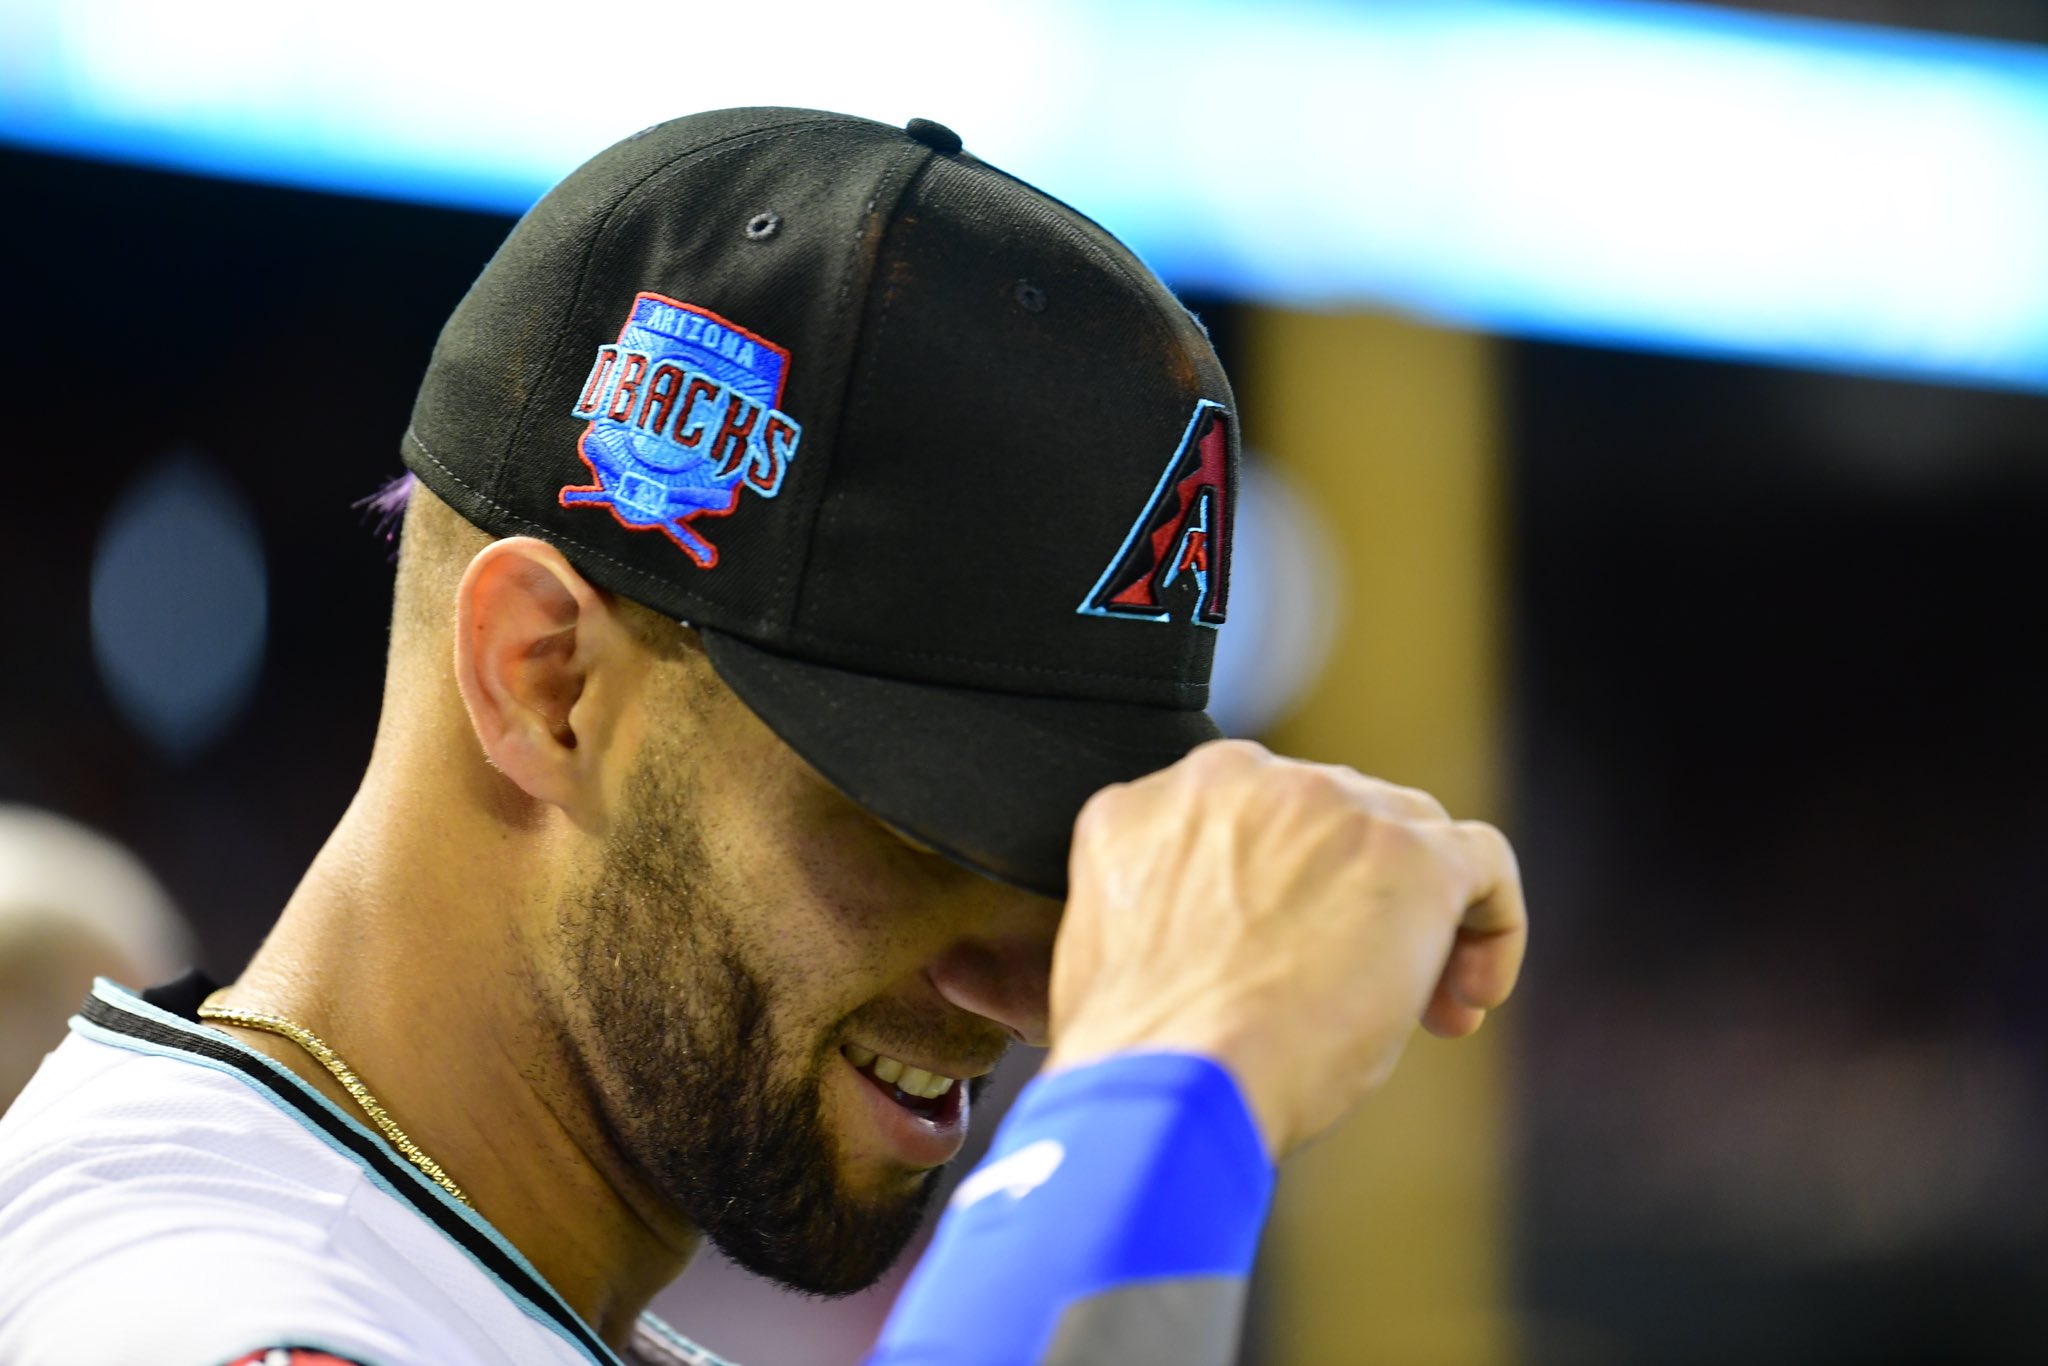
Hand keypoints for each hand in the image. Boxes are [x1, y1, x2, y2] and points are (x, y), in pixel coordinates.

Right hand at [1045, 739, 1526, 1158]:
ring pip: (1413, 834)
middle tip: (1360, 1003)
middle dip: (1356, 908)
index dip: (1287, 896)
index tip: (1289, 972)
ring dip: (1425, 923)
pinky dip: (1492, 925)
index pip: (1255, 820)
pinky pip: (1482, 861)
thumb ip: (1021, 961)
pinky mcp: (1406, 854)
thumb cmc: (1124, 1057)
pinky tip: (1467, 999)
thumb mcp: (1066, 981)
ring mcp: (1330, 806)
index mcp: (1151, 800)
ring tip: (1422, 1010)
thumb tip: (948, 974)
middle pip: (1338, 818)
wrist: (1173, 1082)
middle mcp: (1243, 778)